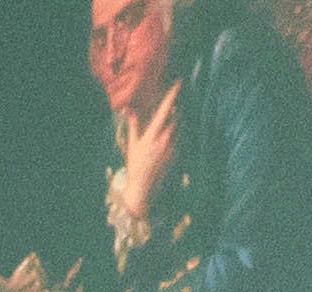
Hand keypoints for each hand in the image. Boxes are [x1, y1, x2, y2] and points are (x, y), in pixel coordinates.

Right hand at [108, 96, 178, 253]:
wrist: (144, 189)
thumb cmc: (135, 166)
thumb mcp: (132, 144)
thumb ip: (133, 124)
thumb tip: (127, 108)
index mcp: (153, 135)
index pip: (165, 109)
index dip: (172, 94)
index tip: (179, 82)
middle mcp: (166, 139)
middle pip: (179, 115)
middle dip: (179, 105)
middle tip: (180, 95)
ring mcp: (174, 147)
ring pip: (183, 125)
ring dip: (181, 116)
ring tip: (179, 110)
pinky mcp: (179, 154)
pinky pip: (184, 136)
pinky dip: (182, 129)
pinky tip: (177, 128)